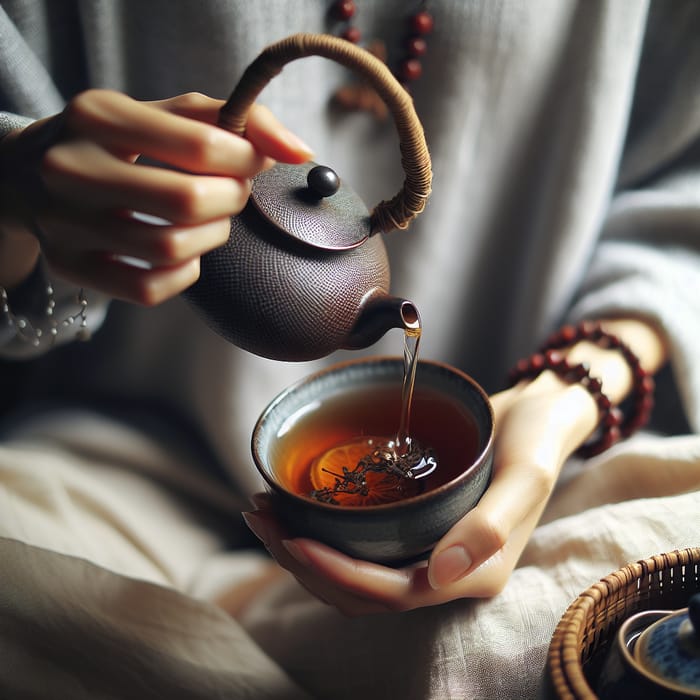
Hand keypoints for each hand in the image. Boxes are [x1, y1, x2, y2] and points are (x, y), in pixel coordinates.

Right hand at [0, 89, 312, 300]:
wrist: (33, 173)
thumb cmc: (120, 143)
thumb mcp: (167, 113)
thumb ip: (237, 120)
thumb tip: (300, 151)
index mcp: (98, 115)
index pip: (201, 144)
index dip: (247, 158)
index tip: (253, 161)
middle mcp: (71, 168)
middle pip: (187, 202)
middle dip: (231, 199)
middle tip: (233, 192)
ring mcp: (65, 223)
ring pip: (171, 249)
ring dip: (212, 237)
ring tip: (209, 220)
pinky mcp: (70, 265)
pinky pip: (149, 288)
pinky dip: (184, 273)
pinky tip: (183, 251)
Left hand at [241, 318, 665, 615]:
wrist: (540, 416)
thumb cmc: (537, 442)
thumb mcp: (526, 475)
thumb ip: (492, 525)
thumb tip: (440, 575)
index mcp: (472, 573)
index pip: (393, 594)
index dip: (339, 575)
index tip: (294, 540)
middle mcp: (444, 571)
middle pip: (360, 589)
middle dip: (303, 563)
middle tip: (260, 517)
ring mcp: (427, 550)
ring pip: (353, 572)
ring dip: (303, 550)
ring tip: (262, 511)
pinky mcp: (414, 525)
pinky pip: (361, 543)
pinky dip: (322, 530)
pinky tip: (294, 503)